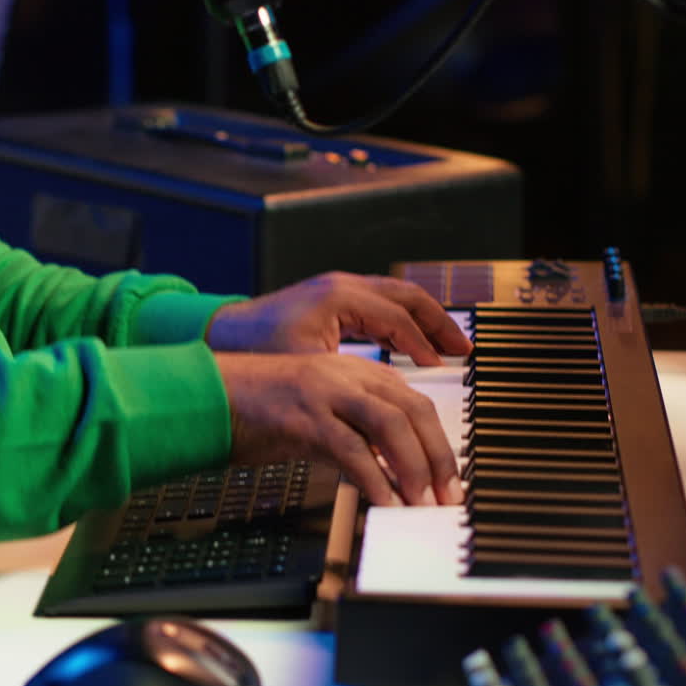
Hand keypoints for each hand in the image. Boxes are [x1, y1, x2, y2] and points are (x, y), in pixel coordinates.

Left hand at [206, 272, 471, 364]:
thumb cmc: (254, 347)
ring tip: (447, 346)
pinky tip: (412, 345)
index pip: (396, 316)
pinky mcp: (333, 300)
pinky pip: (380, 304)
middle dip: (438, 321)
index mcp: (338, 297)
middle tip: (462, 348)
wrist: (222, 334)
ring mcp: (338, 289)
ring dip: (424, 320)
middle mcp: (342, 286)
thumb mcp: (304, 366)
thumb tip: (384, 399)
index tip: (439, 366)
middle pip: (406, 296)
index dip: (422, 343)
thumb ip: (347, 379)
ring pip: (396, 296)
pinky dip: (402, 322)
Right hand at [214, 351, 463, 505]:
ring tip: (423, 504)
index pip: (412, 401)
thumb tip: (385, 472)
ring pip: (390, 425)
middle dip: (439, 457)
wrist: (207, 396)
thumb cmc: (255, 410)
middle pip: (412, 410)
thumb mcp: (313, 416)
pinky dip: (376, 481)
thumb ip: (351, 434)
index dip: (437, 441)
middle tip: (448, 495)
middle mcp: (343, 375)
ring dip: (415, 469)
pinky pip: (353, 451)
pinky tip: (386, 504)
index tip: (446, 476)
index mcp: (350, 370)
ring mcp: (324, 393)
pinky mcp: (304, 417)